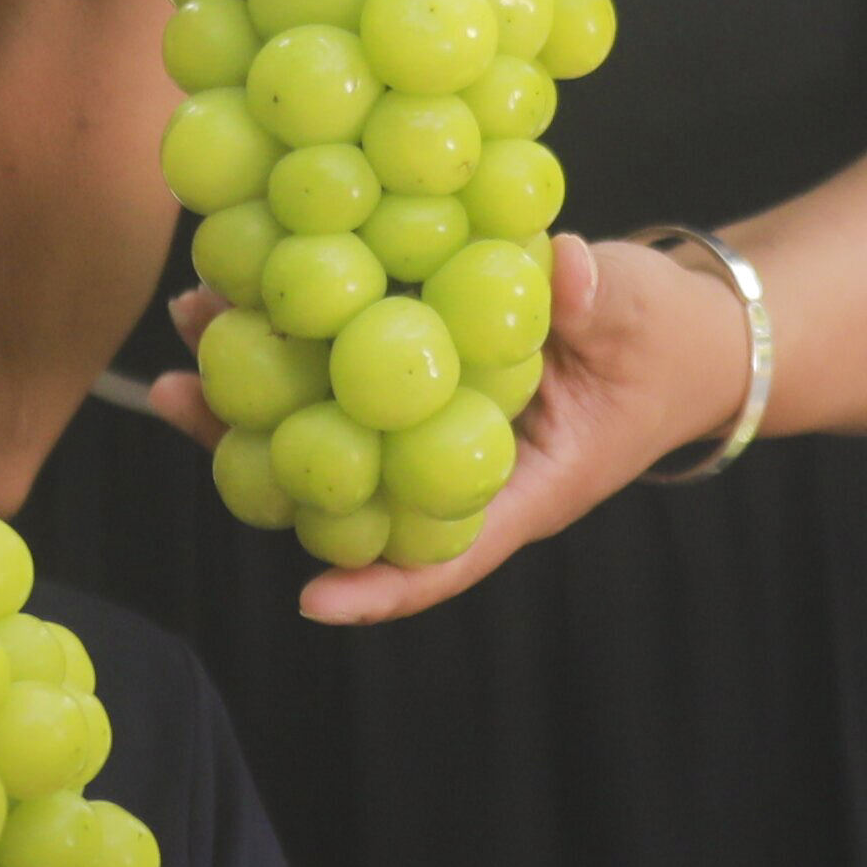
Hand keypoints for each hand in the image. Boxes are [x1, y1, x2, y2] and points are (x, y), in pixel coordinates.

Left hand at [148, 232, 755, 627]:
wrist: (685, 330)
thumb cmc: (664, 340)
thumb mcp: (639, 317)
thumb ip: (595, 300)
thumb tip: (559, 268)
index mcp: (523, 485)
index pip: (449, 552)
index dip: (384, 584)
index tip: (312, 599)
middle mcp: (458, 464)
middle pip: (352, 487)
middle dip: (263, 453)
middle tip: (180, 401)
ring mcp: (430, 419)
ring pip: (332, 424)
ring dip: (254, 384)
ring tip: (181, 332)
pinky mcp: (416, 370)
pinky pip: (344, 366)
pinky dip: (294, 334)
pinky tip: (236, 288)